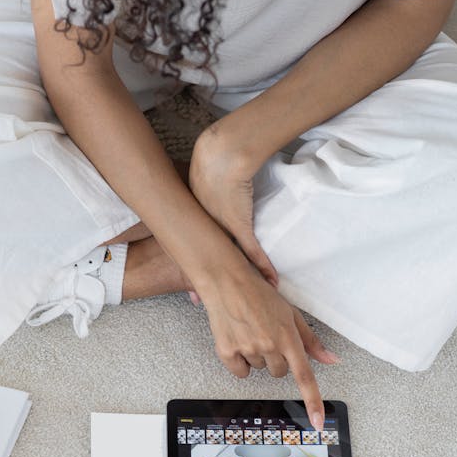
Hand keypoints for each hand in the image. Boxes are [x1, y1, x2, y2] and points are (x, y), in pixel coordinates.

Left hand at [189, 119, 277, 288]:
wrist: (222, 155)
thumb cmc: (215, 160)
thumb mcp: (201, 179)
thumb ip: (202, 187)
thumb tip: (202, 187)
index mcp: (196, 218)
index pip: (192, 250)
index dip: (188, 270)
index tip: (186, 288)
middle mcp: (207, 228)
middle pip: (203, 262)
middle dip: (197, 284)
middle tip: (193, 301)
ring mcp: (223, 229)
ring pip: (227, 263)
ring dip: (233, 282)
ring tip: (231, 301)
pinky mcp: (240, 225)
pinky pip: (251, 252)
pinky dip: (262, 268)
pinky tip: (270, 283)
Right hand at [199, 257, 338, 431]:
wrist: (226, 282)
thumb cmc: (259, 294)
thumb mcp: (291, 314)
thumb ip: (311, 342)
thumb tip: (331, 360)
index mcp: (288, 336)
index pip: (304, 376)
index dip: (312, 401)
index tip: (317, 422)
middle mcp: (269, 345)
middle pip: (279, 372)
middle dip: (276, 359)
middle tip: (268, 336)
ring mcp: (248, 349)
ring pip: (259, 370)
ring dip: (257, 356)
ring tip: (251, 332)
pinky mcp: (228, 352)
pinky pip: (240, 371)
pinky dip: (240, 362)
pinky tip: (239, 340)